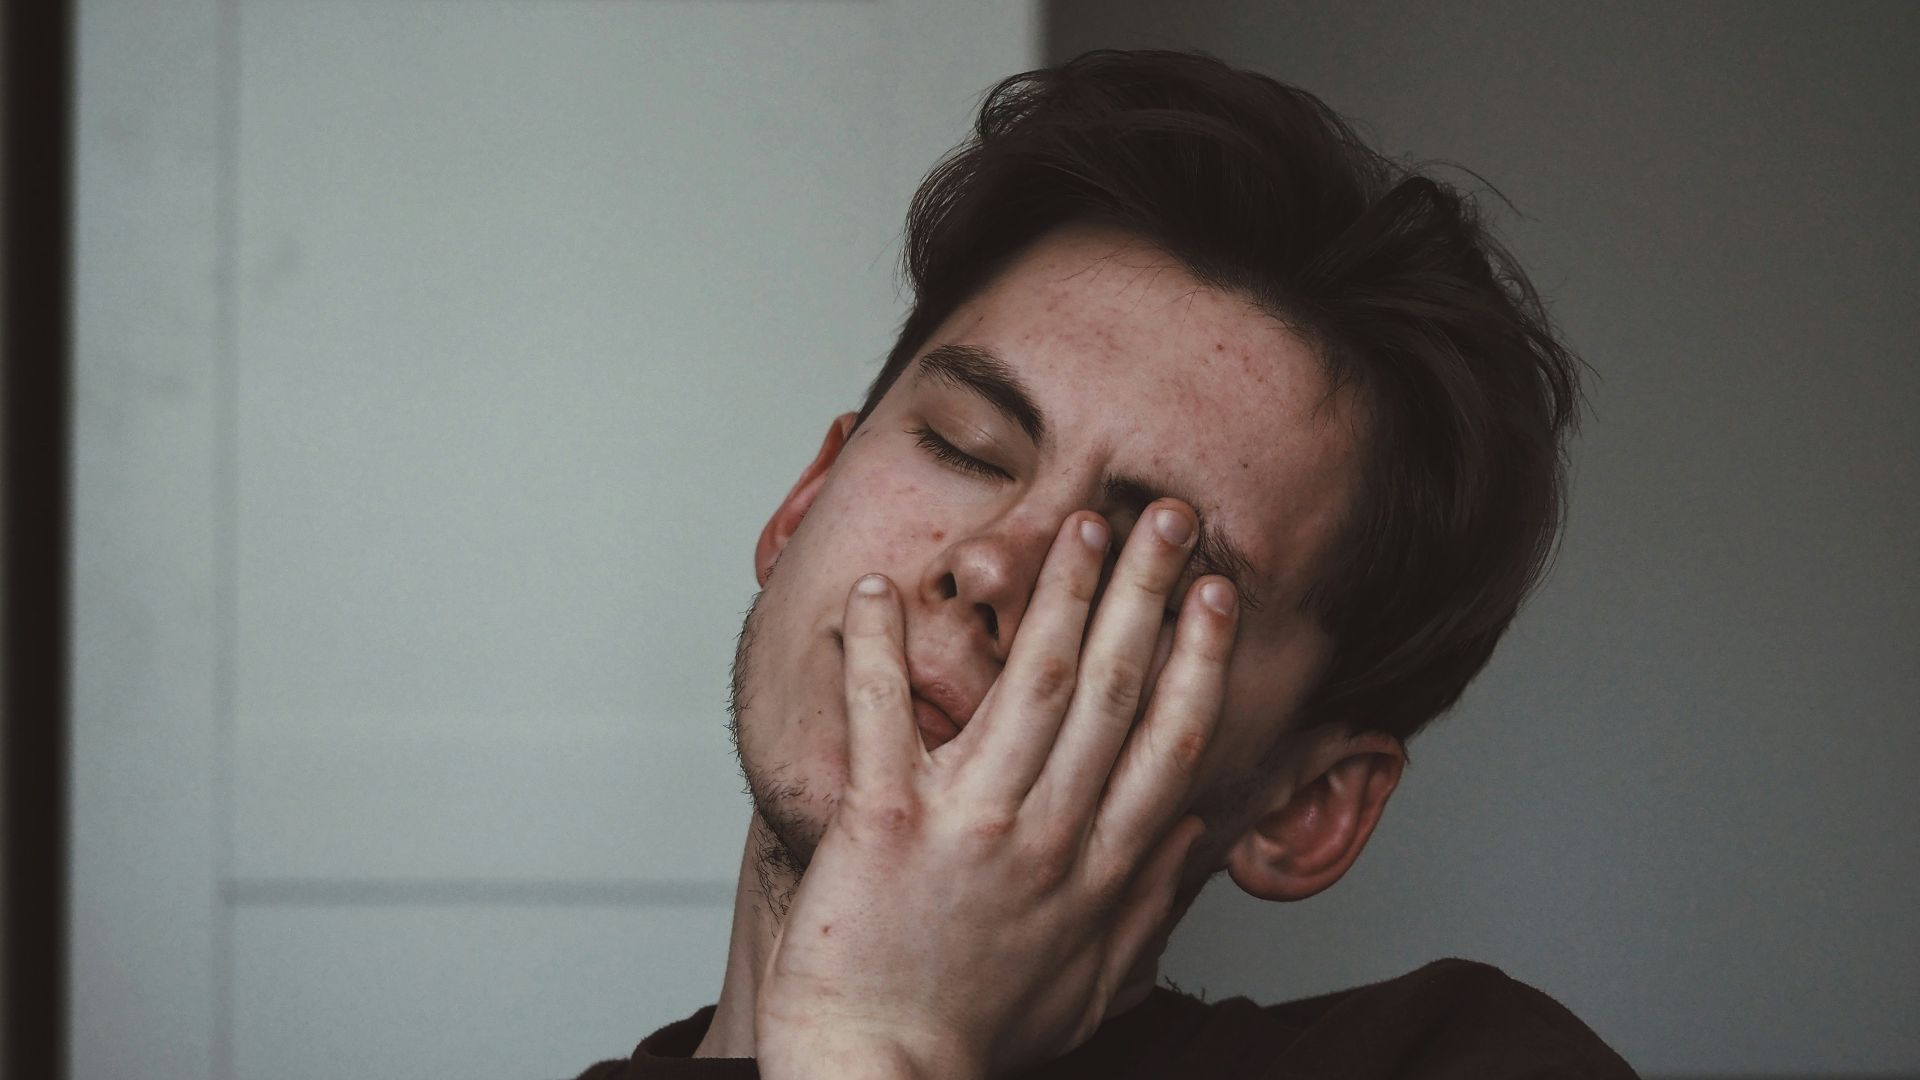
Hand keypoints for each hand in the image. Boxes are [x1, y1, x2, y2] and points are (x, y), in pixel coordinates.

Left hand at [754, 501, 1239, 1078]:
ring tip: (1078, 525)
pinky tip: (879, 590)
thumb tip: (1195, 834)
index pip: (1169, 741)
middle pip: (1114, 690)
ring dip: (1057, 595)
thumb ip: (1147, 905)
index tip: (1217, 594)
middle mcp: (1047, 835)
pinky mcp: (884, 823)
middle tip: (1166, 517)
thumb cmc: (975, 1033)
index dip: (1199, 658)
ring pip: (1029, 685)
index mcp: (1099, 869)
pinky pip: (883, 718)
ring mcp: (969, 824)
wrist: (881, 1076)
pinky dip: (876, 651)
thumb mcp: (1092, 985)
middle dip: (1146, 592)